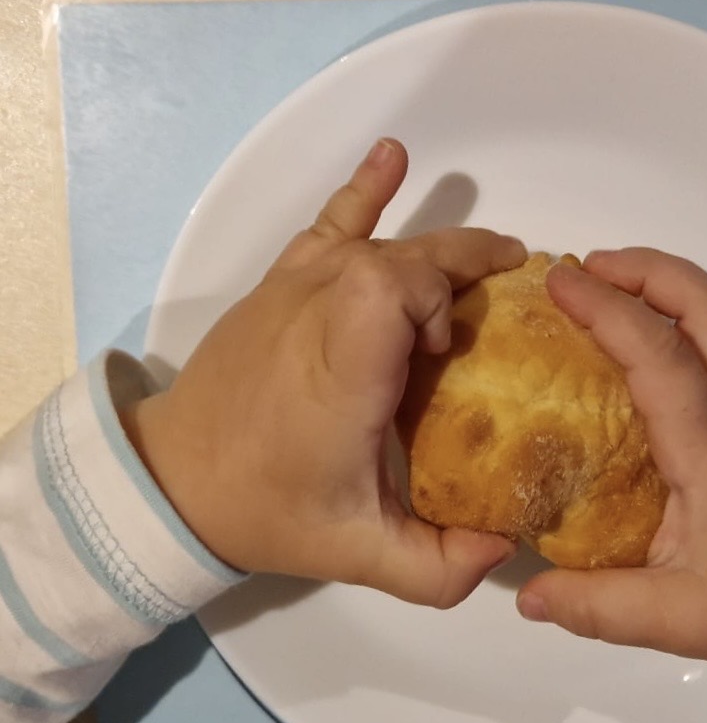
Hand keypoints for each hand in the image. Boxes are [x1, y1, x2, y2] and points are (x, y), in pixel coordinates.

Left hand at [123, 138, 526, 606]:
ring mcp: (296, 290)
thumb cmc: (269, 509)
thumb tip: (510, 546)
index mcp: (342, 370)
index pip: (395, 286)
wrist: (173, 480)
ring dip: (439, 248)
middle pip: (402, 256)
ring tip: (491, 259)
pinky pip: (330, 222)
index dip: (439, 297)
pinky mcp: (280, 284)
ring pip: (380, 241)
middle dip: (465, 265)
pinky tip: (395, 156)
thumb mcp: (360, 554)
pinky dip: (367, 189)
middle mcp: (318, 313)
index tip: (450, 349)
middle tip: (516, 291)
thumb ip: (438, 566)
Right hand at [515, 249, 706, 689]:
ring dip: (667, 294)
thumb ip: (599, 608)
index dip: (610, 309)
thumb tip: (528, 598)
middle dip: (652, 269)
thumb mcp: (679, 621)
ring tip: (607, 299)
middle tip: (592, 266)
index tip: (561, 279)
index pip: (662, 356)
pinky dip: (677, 334)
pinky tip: (636, 371)